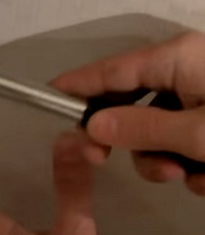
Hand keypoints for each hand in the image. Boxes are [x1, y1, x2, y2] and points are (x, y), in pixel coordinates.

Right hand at [51, 32, 204, 194]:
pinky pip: (180, 138)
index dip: (76, 84)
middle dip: (129, 141)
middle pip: (130, 104)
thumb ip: (143, 129)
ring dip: (164, 160)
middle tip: (102, 161)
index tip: (45, 94)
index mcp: (176, 59)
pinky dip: (188, 161)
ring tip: (190, 176)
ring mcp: (199, 93)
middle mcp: (182, 70)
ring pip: (155, 129)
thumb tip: (92, 125)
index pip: (110, 70)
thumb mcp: (199, 134)